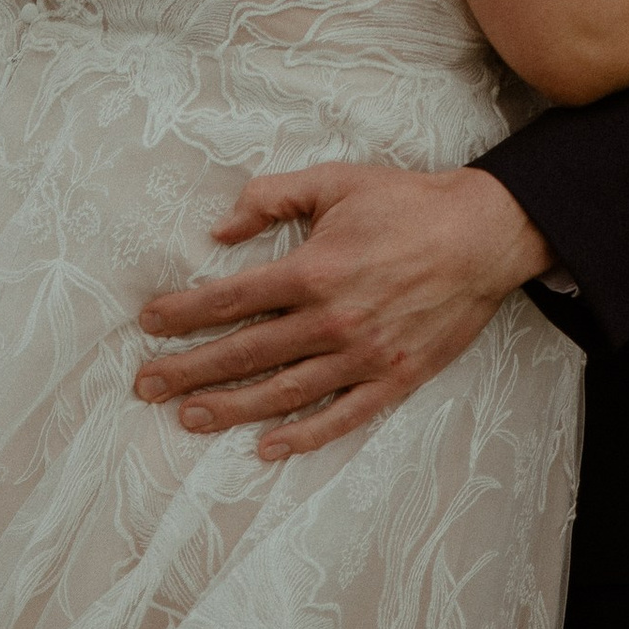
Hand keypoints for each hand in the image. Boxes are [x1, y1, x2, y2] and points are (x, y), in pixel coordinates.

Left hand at [133, 163, 553, 462]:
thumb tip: (221, 226)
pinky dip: (302, 436)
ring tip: (188, 417)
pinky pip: (340, 418)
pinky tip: (266, 447)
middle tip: (146, 385)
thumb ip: (274, 197)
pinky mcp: (393, 380)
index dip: (184, 314)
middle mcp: (331, 321)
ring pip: (282, 392)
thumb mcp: (336, 181)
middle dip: (189, 369)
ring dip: (230, 408)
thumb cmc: (406, 203)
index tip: (149, 324)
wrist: (482, 236)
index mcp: (313, 270)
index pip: (231, 299)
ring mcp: (362, 357)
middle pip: (244, 352)